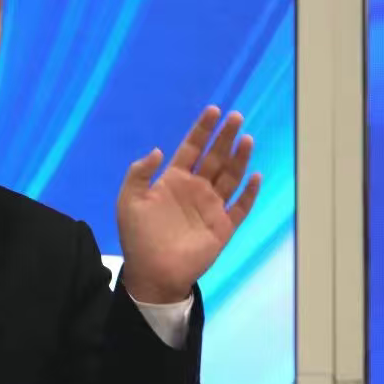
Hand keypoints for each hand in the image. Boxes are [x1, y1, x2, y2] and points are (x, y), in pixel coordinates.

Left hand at [117, 106, 261, 302]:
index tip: (213, 110)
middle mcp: (196, 189)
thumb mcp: (128, 200)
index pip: (191, 148)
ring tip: (246, 138)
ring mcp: (212, 207)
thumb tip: (157, 150)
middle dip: (224, 137)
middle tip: (235, 116)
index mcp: (174, 180)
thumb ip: (139, 174)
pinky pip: (240, 207)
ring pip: (230, 177)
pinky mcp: (224, 226)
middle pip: (215, 157)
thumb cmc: (138, 236)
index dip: (202, 130)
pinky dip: (249, 192)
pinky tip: (255, 176)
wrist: (152, 272)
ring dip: (239, 158)